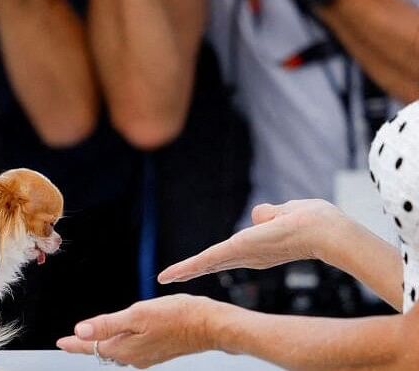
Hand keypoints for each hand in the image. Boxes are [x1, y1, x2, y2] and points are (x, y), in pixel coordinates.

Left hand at [56, 294, 223, 368]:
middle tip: (71, 341)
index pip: (92, 347)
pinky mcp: (157, 351)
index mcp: (125, 348)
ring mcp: (146, 356)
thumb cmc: (177, 317)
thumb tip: (80, 330)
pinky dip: (120, 342)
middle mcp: (134, 357)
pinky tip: (120, 337)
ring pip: (117, 351)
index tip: (61, 342)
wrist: (210, 326)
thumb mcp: (137, 315)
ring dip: (103, 344)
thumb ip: (107, 324)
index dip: (74, 343)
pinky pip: (131, 349)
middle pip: (103, 351)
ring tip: (91, 339)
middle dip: (87, 346)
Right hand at [158, 199, 346, 283]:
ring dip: (186, 271)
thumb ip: (271, 214)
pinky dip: (188, 268)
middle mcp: (250, 256)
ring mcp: (242, 255)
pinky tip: (171, 275)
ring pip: (208, 263)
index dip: (215, 260)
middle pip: (215, 263)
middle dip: (193, 270)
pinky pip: (208, 260)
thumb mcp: (288, 212)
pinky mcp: (237, 252)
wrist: (326, 231)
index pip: (233, 256)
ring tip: (165, 278)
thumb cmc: (315, 221)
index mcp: (261, 248)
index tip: (199, 266)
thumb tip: (259, 214)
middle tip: (172, 278)